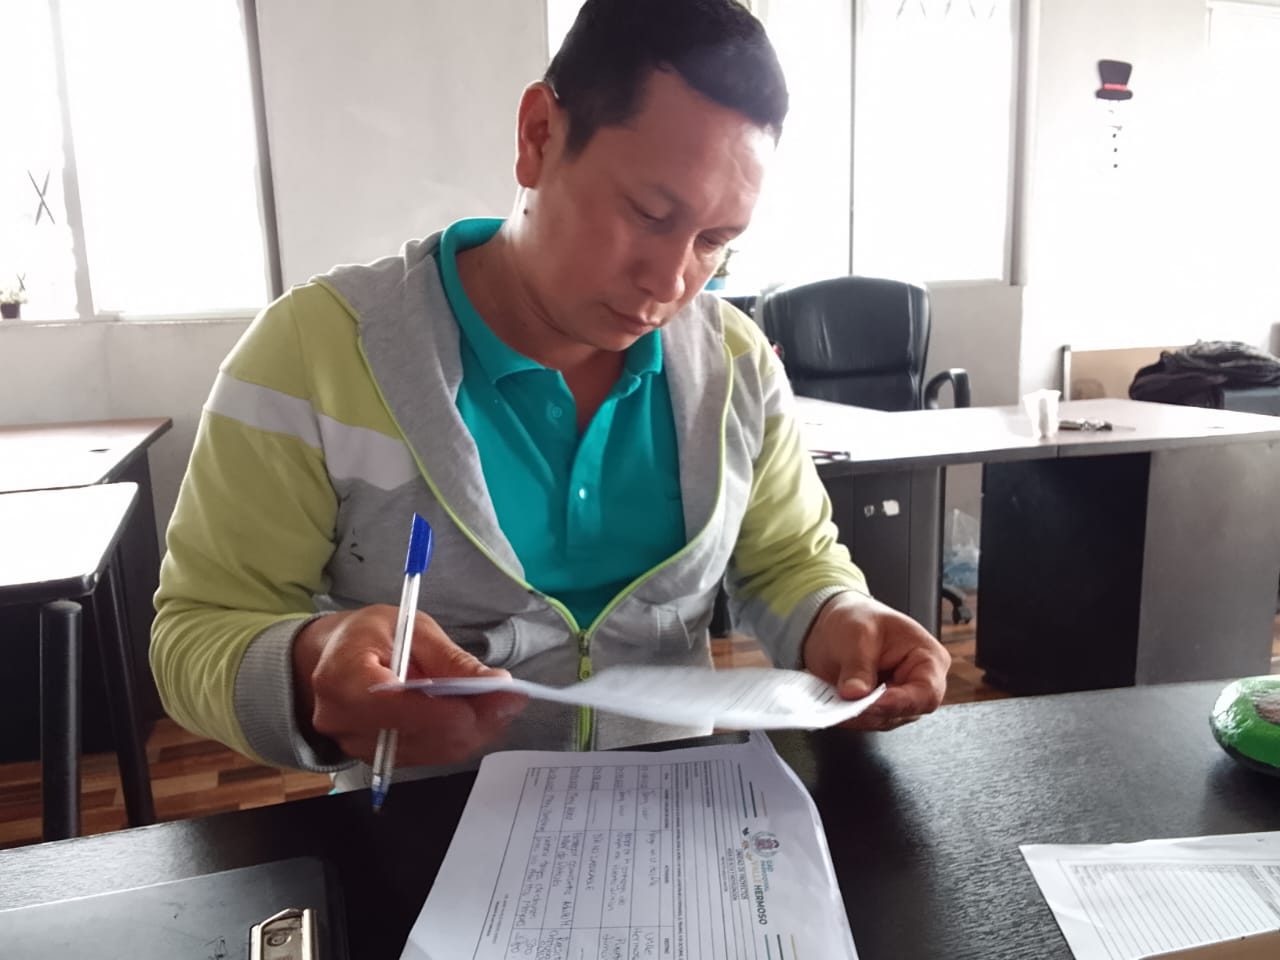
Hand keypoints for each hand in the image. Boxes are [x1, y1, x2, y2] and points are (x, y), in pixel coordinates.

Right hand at [292, 605, 526, 765]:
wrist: (332, 657)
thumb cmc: (368, 635)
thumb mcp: (411, 629)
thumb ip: (452, 660)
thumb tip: (496, 683)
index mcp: (342, 677)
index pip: (396, 706)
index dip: (446, 710)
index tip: (492, 699)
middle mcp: (343, 721)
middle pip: (419, 735)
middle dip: (472, 720)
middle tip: (511, 698)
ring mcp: (356, 746)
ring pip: (429, 751)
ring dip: (471, 732)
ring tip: (499, 704)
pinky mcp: (376, 758)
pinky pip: (426, 755)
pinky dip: (456, 738)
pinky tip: (477, 717)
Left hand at [802, 592, 949, 730]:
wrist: (836, 622)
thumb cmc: (858, 618)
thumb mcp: (857, 633)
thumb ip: (858, 666)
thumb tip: (855, 694)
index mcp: (928, 658)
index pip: (926, 693)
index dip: (900, 703)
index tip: (871, 703)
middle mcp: (917, 683)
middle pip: (905, 712)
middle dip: (873, 710)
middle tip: (846, 705)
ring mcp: (897, 698)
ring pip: (883, 721)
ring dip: (858, 715)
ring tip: (836, 703)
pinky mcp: (877, 708)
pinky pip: (866, 721)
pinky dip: (849, 716)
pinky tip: (835, 706)